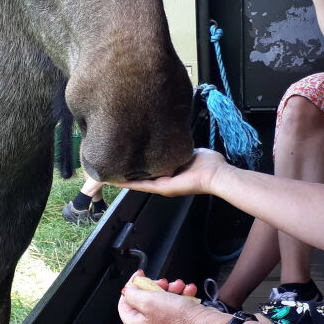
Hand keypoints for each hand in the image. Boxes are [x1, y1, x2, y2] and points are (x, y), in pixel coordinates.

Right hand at [112, 147, 229, 196]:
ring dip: (122, 177)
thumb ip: (178, 147)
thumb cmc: (209, 163)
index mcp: (169, 171)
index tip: (125, 156)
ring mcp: (162, 185)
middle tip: (110, 163)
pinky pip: (142, 185)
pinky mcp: (163, 187)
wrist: (216, 174)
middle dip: (126, 170)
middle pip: (140, 176)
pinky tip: (115, 180)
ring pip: (137, 181)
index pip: (149, 168)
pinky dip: (128, 183)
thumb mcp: (189, 151)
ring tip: (107, 172)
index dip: (137, 163)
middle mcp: (163, 180)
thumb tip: (172, 136)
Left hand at [118, 271, 216, 323]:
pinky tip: (187, 292)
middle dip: (155, 287)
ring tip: (180, 286)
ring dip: (171, 289)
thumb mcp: (150, 300)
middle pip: (144, 301)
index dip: (132, 286)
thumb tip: (128, 290)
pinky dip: (180, 297)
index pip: (124, 303)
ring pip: (161, 302)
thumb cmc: (180, 318)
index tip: (140, 275)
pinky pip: (174, 307)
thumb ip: (133, 294)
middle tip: (163, 282)